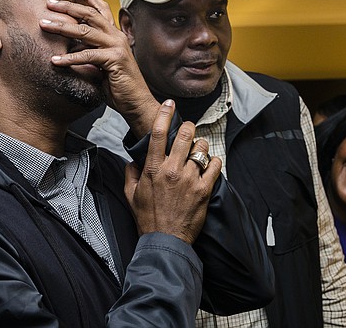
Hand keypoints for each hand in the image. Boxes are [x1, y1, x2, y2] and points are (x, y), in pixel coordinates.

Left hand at [40, 0, 159, 137]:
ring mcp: (117, 47)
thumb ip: (89, 52)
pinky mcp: (114, 60)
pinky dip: (69, 59)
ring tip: (44, 25)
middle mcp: (117, 36)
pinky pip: (87, 56)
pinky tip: (55, 61)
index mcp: (115, 35)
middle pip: (90, 14)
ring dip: (62, 27)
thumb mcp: (101, 64)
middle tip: (49, 3)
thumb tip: (70, 47)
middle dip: (68, 6)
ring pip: (85, 31)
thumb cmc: (119, 85)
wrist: (136, 102)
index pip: (101, 9)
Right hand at [124, 100, 221, 244]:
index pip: (157, 134)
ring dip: (201, 146)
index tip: (169, 104)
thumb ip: (130, 174)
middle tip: (188, 129)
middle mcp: (172, 170)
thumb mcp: (130, 195)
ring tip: (198, 151)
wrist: (165, 240)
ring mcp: (190, 179)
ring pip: (201, 148)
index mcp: (153, 169)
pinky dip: (215, 162)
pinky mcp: (204, 190)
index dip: (164, 114)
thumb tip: (133, 161)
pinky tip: (210, 165)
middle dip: (188, 127)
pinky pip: (215, 166)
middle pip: (184, 135)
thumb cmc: (148, 218)